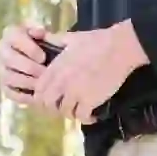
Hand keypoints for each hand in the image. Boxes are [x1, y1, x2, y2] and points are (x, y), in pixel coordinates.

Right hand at [0, 22, 63, 114]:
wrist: (43, 59)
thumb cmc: (45, 43)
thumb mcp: (46, 34)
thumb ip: (44, 32)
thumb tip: (40, 33)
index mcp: (11, 33)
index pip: (14, 38)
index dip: (29, 48)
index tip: (43, 57)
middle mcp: (1, 50)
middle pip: (10, 59)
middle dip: (29, 67)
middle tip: (45, 73)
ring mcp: (1, 69)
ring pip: (9, 77)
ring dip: (27, 82)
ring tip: (43, 85)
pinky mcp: (4, 86)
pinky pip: (10, 93)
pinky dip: (23, 96)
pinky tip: (37, 96)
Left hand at [33, 20, 148, 122]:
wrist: (118, 48)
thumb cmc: (95, 41)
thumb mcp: (70, 38)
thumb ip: (54, 40)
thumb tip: (42, 36)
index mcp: (54, 68)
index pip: (38, 92)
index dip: (41, 99)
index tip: (50, 100)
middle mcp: (61, 83)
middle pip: (47, 105)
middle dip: (54, 109)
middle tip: (63, 108)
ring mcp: (74, 93)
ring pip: (64, 113)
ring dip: (71, 114)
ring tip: (78, 110)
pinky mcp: (90, 101)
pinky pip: (82, 117)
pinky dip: (86, 119)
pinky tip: (91, 115)